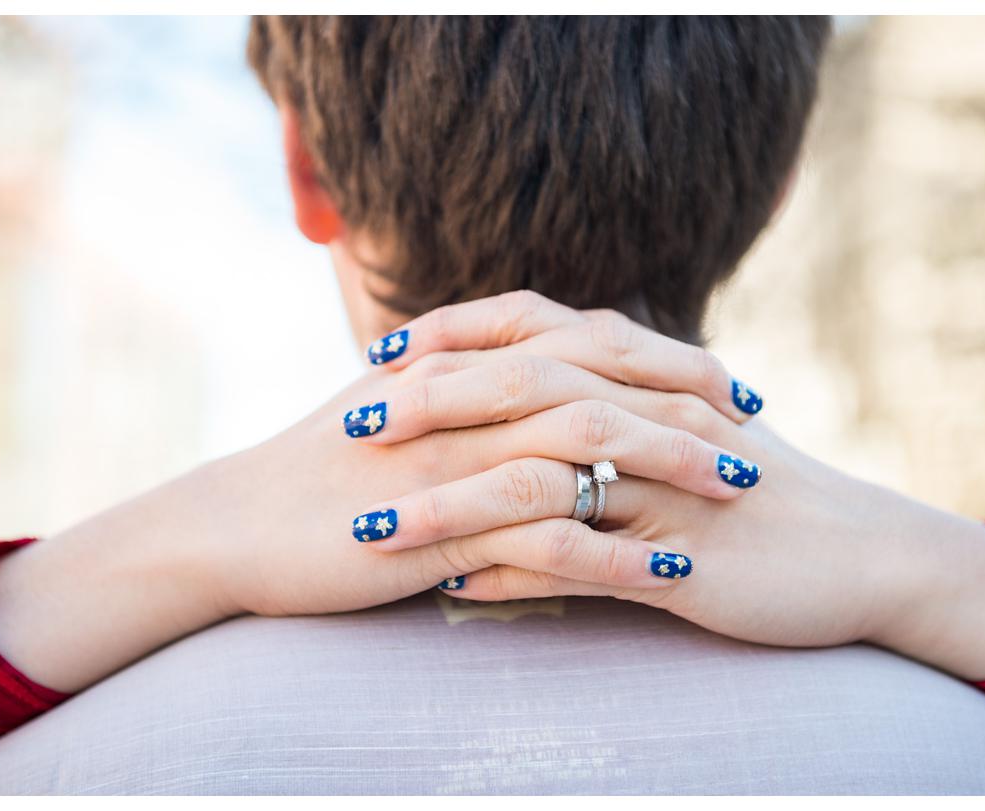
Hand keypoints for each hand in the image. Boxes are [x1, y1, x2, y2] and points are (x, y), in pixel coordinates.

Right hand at [0, 336, 761, 690]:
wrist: (229, 529)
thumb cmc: (307, 481)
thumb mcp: (386, 416)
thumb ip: (455, 394)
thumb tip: (521, 391)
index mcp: (450, 365)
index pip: (576, 340)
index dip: (657, 357)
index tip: (724, 383)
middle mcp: (456, 398)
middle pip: (596, 380)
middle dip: (684, 403)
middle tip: (754, 430)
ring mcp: (447, 459)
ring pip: (584, 446)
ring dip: (668, 469)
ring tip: (735, 495)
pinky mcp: (436, 526)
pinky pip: (544, 533)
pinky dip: (613, 551)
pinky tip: (666, 573)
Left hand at [368, 293, 984, 680]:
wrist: (862, 555)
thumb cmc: (748, 493)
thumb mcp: (674, 430)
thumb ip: (599, 399)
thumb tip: (506, 384)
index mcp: (645, 375)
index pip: (531, 329)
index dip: (450, 338)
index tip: (375, 357)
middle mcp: (652, 416)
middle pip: (524, 389)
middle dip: (429, 407)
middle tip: (350, 427)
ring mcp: (668, 488)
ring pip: (543, 479)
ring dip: (451, 503)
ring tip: (377, 529)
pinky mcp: (683, 558)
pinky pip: (585, 564)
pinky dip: (514, 574)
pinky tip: (455, 588)